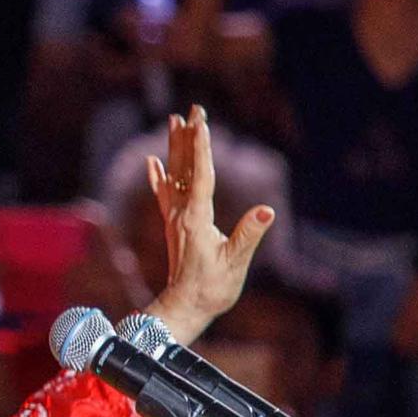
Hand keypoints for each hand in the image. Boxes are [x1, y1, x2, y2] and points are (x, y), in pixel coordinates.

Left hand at [140, 108, 277, 344]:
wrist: (185, 307)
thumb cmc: (213, 288)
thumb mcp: (235, 262)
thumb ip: (248, 235)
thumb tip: (265, 212)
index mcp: (198, 218)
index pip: (201, 175)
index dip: (202, 147)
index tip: (201, 122)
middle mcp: (182, 213)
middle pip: (185, 167)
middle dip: (189, 136)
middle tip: (191, 109)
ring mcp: (175, 219)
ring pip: (174, 174)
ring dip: (175, 147)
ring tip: (173, 121)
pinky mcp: (173, 226)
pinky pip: (164, 194)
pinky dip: (158, 175)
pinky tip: (152, 161)